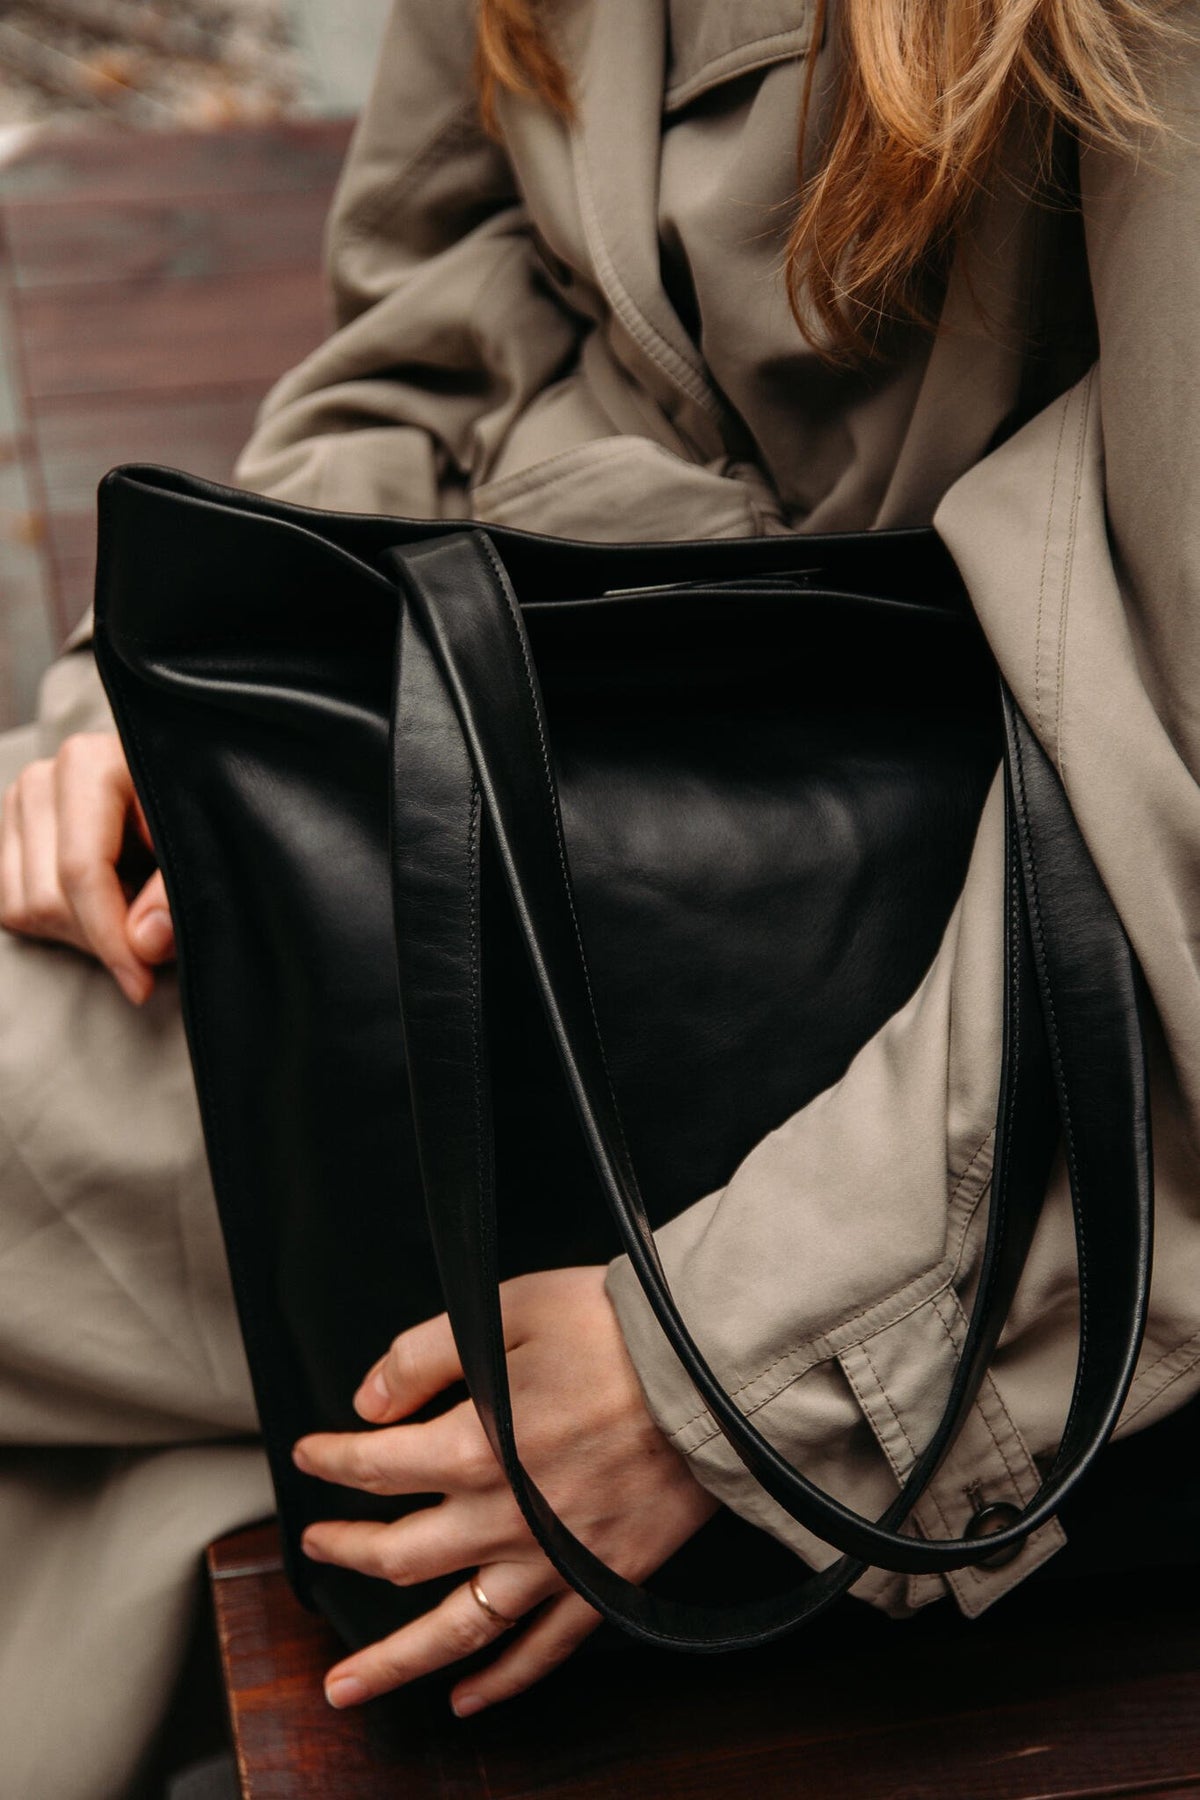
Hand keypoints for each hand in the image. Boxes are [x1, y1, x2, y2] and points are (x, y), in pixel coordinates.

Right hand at [0, 731, 174, 1001]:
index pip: (81, 871)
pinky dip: (60, 924)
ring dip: (80, 932)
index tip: (140, 983)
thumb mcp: (201, 844)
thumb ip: (176, 893)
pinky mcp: (11, 836)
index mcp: (88, 767)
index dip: (111, 938)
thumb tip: (145, 941)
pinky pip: (14, 908)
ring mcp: (18, 807)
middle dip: (101, 937)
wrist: (184, 788)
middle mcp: (42, 780)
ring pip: (24, 908)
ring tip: (132, 912)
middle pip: (48, 897)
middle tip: (152, 944)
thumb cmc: (195, 811)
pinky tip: (105, 906)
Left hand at [293, 1266, 717, 1716]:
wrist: (713, 1372)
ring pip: (454, 1630)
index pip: (374, 1466)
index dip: (331, 1461)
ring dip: (392, 1663)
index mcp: (473, 1447)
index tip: (310, 1455)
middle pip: (397, 1555)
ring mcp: (553, 1561)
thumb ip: (424, 1353)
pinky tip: (466, 1698)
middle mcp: (502, 1518)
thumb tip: (368, 1402)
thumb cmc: (614, 1329)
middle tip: (317, 1547)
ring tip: (345, 1687)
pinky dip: (500, 1682)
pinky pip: (542, 1650)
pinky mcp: (603, 1582)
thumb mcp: (505, 1308)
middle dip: (344, 1551)